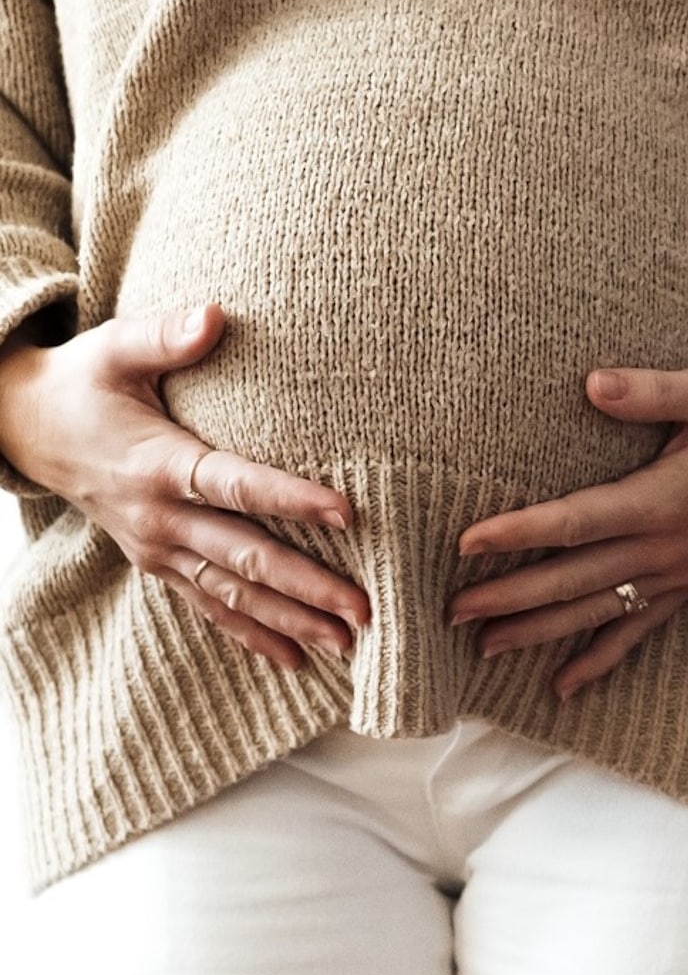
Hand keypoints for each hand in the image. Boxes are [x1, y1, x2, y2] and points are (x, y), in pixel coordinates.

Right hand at [0, 303, 368, 670]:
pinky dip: (252, 636)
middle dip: (308, 587)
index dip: (292, 500)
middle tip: (366, 610)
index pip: (236, 486)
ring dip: (291, 622)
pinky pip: (209, 608)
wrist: (25, 429)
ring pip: (233, 595)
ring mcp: (159, 549)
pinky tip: (296, 661)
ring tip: (348, 645)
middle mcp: (161, 519)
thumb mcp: (115, 349)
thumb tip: (216, 314)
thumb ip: (166, 335)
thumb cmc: (85, 383)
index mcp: (159, 465)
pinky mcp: (158, 565)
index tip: (348, 514)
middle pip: (246, 557)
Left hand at [448, 361, 687, 699]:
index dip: (521, 534)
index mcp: (663, 500)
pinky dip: (600, 661)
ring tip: (485, 648)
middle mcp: (668, 548)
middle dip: (511, 598)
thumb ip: (650, 391)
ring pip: (598, 613)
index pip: (577, 521)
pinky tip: (564, 685)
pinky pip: (638, 631)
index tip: (467, 543)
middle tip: (451, 612)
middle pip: (575, 580)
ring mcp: (679, 574)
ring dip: (540, 633)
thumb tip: (592, 385)